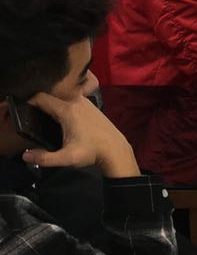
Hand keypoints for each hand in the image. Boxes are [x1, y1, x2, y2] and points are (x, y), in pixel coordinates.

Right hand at [23, 93, 139, 178]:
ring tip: (44, 116)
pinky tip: (61, 117)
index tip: (22, 110)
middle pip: (52, 95)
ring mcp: (86, 101)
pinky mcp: (92, 106)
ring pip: (63, 97)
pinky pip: (72, 99)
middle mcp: (76, 101)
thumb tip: (25, 156)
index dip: (29, 102)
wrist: (115, 149)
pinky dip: (63, 104)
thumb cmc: (91, 152)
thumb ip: (44, 158)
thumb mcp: (66, 158)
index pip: (42, 97)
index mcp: (67, 110)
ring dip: (53, 103)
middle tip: (31, 114)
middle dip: (40, 103)